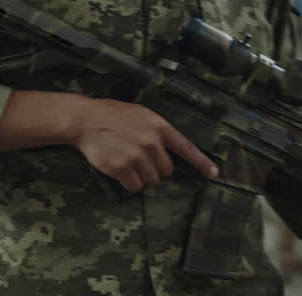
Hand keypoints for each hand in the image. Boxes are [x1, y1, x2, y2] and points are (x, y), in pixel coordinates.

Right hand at [72, 98, 217, 191]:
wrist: (87, 119)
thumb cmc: (114, 116)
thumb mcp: (142, 115)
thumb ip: (157, 131)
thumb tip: (170, 150)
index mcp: (159, 127)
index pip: (186, 148)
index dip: (202, 163)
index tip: (214, 174)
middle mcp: (151, 142)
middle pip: (167, 170)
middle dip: (155, 168)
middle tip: (139, 158)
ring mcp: (137, 155)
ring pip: (151, 181)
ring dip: (142, 177)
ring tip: (128, 162)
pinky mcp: (122, 168)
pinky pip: (134, 187)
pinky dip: (129, 183)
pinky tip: (120, 171)